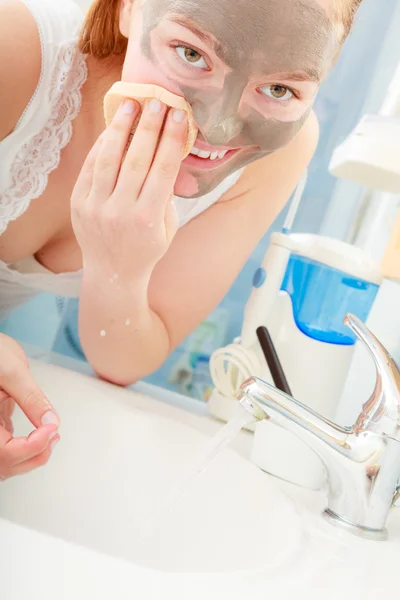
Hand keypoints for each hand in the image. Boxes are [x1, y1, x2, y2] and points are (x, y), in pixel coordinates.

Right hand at [0, 334, 59, 480]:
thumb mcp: (13, 370)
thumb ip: (32, 398)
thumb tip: (51, 423)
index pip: (5, 452)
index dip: (32, 445)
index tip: (52, 429)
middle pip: (6, 464)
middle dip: (35, 454)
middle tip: (54, 433)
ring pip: (7, 463)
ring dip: (32, 456)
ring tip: (51, 435)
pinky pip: (9, 452)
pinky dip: (27, 451)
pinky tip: (42, 435)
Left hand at [71, 98, 187, 282]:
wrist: (113, 274)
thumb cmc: (147, 249)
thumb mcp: (167, 227)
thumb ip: (166, 194)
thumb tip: (167, 153)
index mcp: (148, 219)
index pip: (163, 170)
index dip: (172, 140)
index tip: (179, 116)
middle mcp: (121, 211)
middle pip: (137, 159)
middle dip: (149, 126)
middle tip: (157, 101)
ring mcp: (96, 207)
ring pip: (109, 158)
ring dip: (121, 128)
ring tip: (130, 105)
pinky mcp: (79, 204)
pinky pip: (91, 168)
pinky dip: (102, 145)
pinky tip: (113, 129)